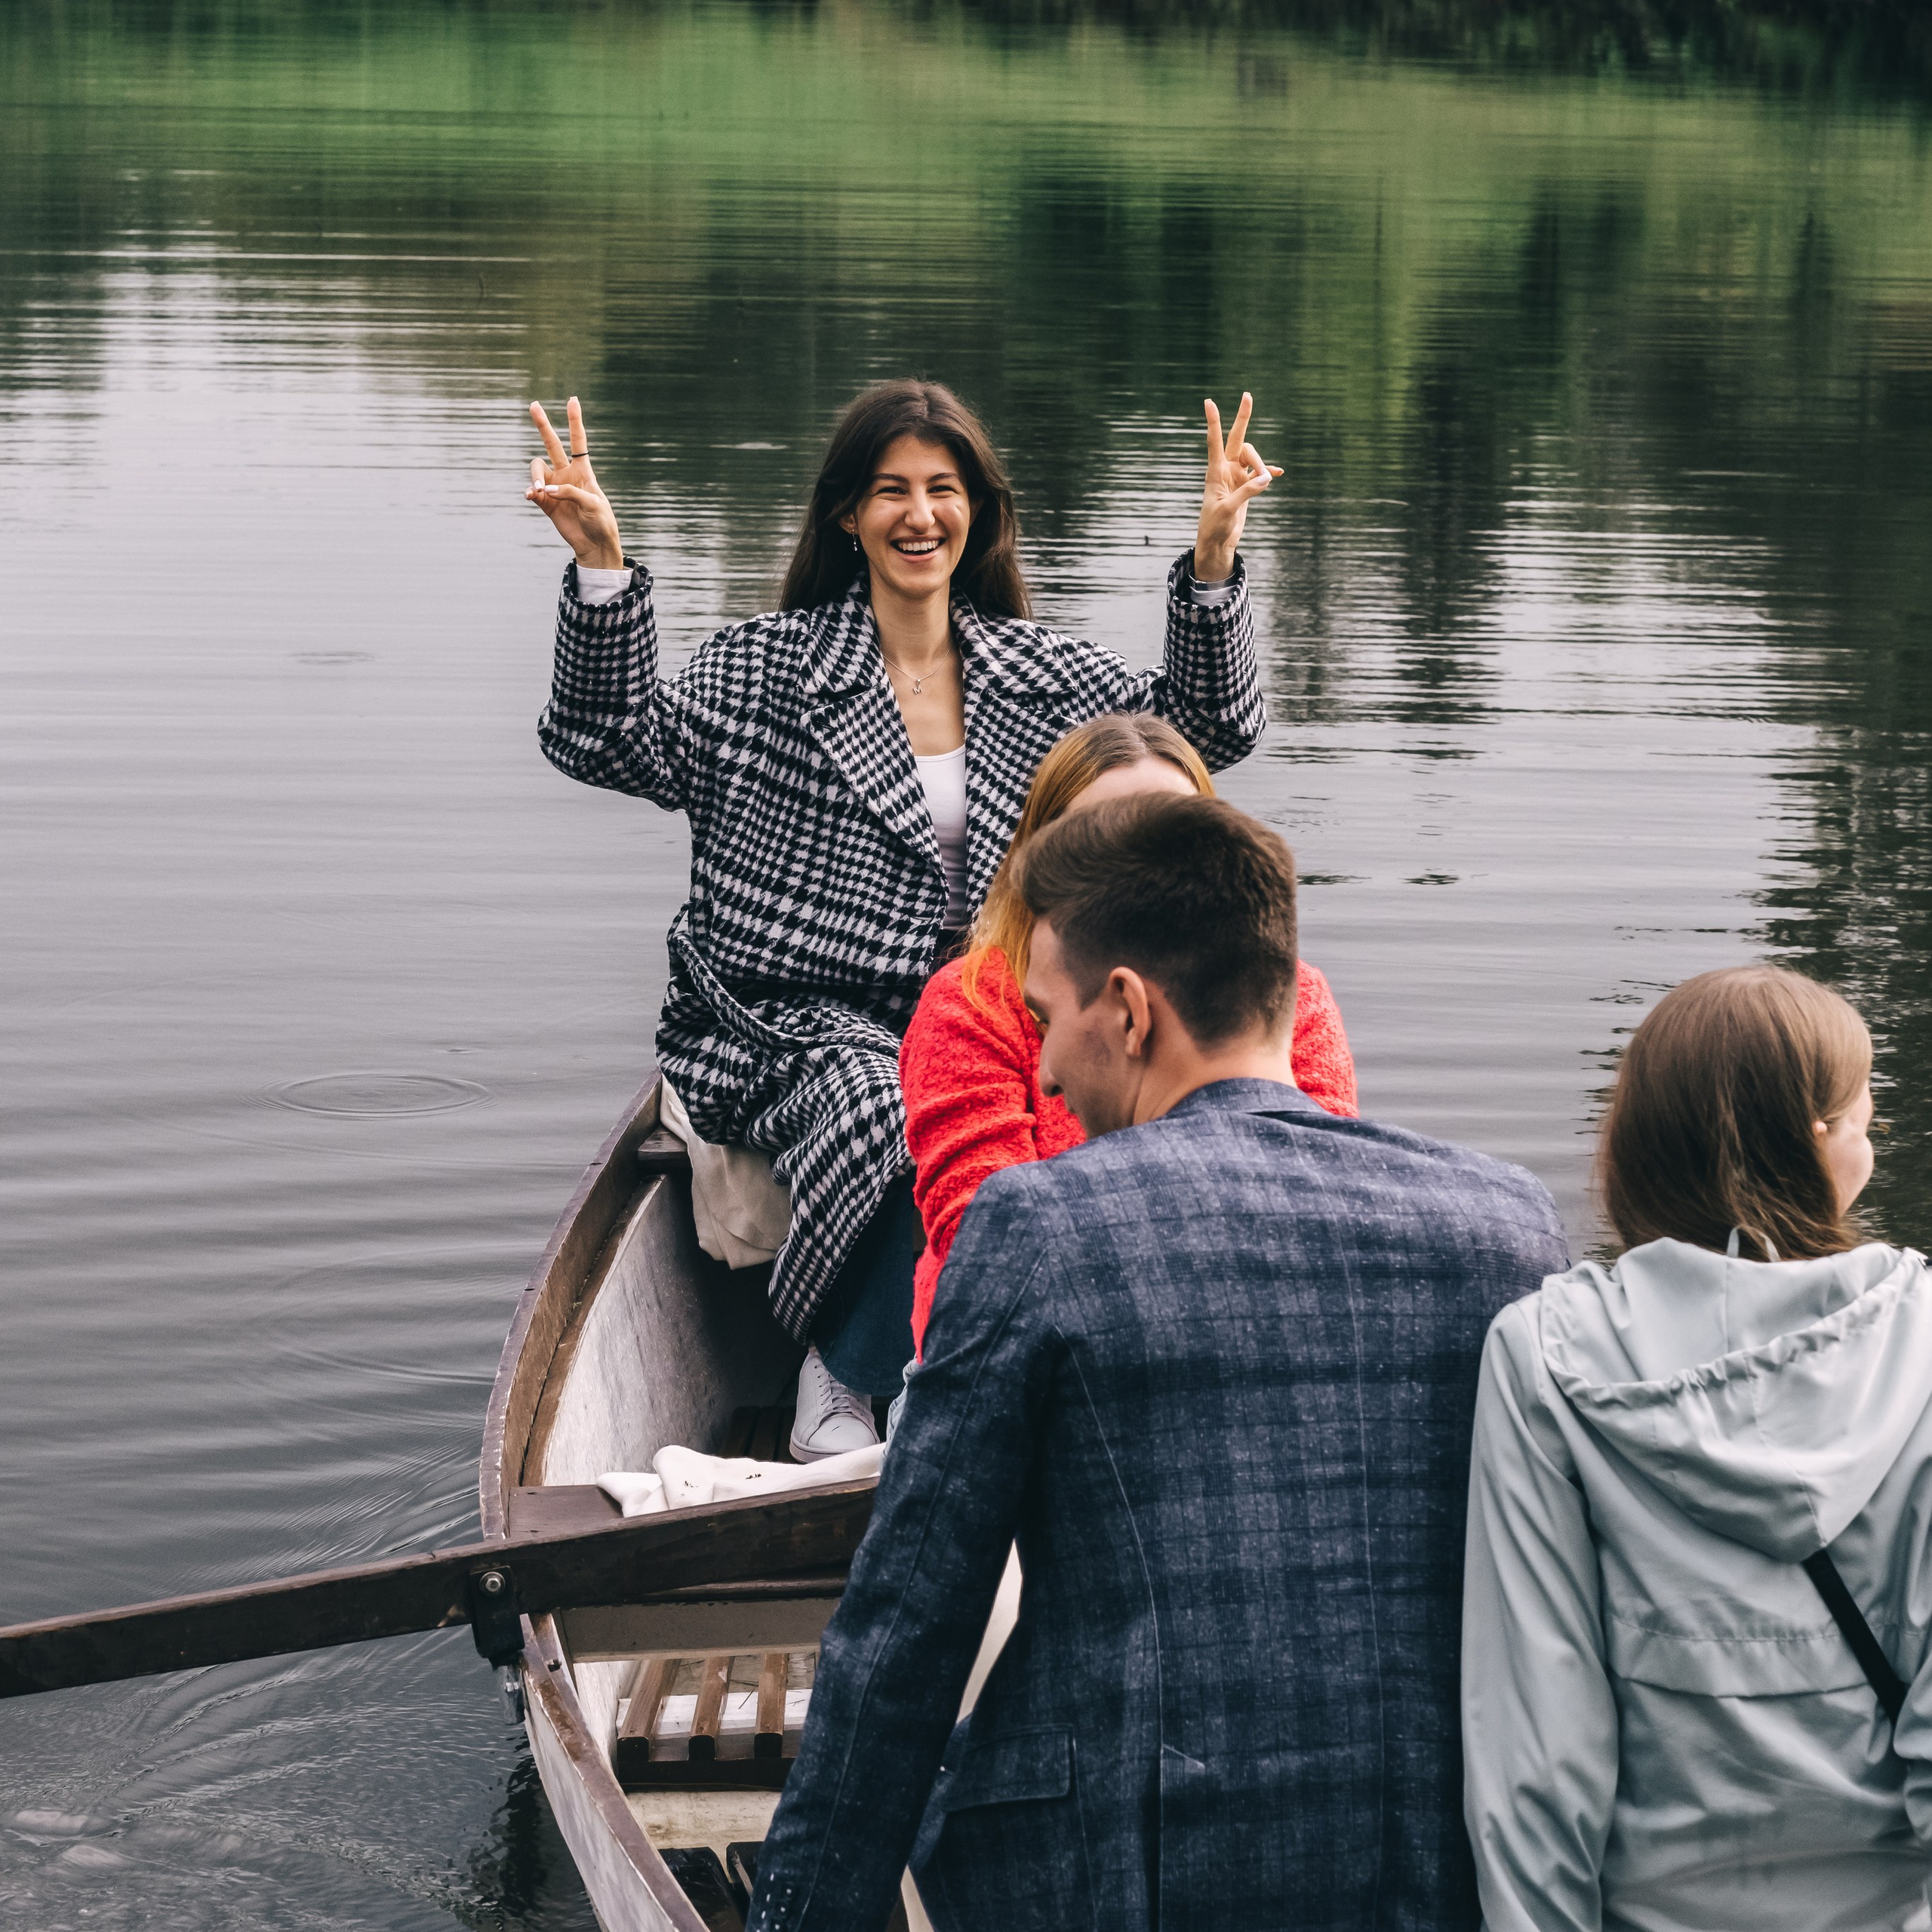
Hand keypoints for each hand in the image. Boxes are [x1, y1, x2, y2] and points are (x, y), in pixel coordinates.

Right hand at [525, 397, 624, 570]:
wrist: (594, 545)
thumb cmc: (601, 522)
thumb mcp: (593, 504)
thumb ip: (571, 492)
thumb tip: (546, 488)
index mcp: (583, 470)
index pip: (577, 441)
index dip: (574, 421)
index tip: (572, 400)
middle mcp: (566, 474)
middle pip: (552, 444)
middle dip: (542, 424)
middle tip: (533, 405)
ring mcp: (554, 487)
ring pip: (537, 468)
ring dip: (534, 475)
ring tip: (538, 488)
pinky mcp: (545, 503)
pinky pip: (533, 490)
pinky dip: (530, 490)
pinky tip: (531, 494)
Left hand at [1194, 392, 1280, 582]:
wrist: (1217, 542)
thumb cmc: (1215, 527)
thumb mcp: (1228, 511)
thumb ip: (1247, 493)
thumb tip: (1266, 478)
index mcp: (1215, 472)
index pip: (1215, 441)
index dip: (1213, 421)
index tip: (1209, 402)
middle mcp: (1225, 470)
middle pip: (1237, 439)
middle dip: (1243, 417)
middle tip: (1248, 395)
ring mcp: (1236, 477)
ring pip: (1253, 458)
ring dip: (1262, 465)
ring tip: (1267, 482)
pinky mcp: (1246, 486)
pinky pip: (1260, 473)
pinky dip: (1268, 472)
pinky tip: (1277, 474)